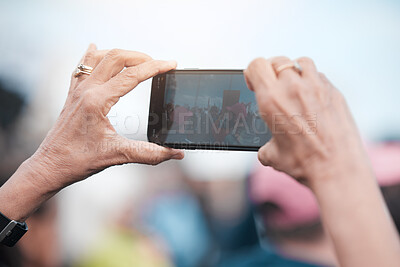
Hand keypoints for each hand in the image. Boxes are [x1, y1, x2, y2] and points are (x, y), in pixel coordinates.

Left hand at [28, 44, 183, 190]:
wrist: (50, 166)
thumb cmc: (78, 160)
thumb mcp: (117, 155)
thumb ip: (149, 153)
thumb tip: (175, 153)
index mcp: (97, 101)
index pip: (131, 76)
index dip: (155, 67)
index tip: (171, 64)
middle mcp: (86, 90)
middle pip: (115, 57)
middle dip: (140, 57)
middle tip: (157, 64)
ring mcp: (77, 90)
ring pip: (98, 57)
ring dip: (120, 54)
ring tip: (137, 59)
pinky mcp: (72, 94)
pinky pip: (81, 66)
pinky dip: (93, 55)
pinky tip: (95, 48)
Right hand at [244, 57, 368, 185]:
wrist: (337, 168)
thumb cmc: (303, 163)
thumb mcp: (273, 156)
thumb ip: (265, 147)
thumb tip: (265, 151)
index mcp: (271, 99)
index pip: (256, 65)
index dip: (252, 73)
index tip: (254, 83)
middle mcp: (292, 87)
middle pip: (277, 61)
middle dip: (271, 71)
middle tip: (273, 85)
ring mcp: (316, 86)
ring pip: (300, 62)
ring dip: (293, 71)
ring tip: (293, 86)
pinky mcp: (334, 92)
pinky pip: (319, 76)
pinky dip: (312, 81)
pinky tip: (312, 97)